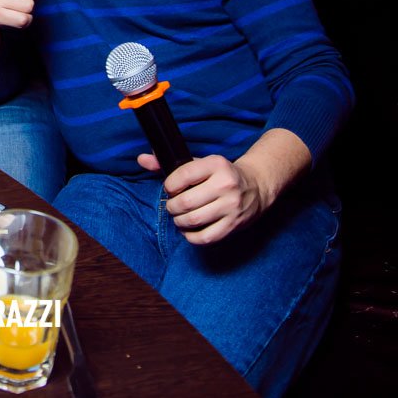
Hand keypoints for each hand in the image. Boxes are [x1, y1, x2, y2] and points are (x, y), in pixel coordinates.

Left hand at [139, 151, 266, 244]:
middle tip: (173, 205)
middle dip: (172, 206)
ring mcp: (231, 206)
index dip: (169, 185)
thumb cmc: (221, 175)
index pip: (181, 176)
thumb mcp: (200, 164)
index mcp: (216, 164)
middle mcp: (225, 184)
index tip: (170, 188)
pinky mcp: (233, 225)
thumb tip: (141, 160)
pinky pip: (205, 237)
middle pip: (185, 202)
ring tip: (179, 217)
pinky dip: (190, 236)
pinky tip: (188, 230)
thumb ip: (170, 163)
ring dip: (179, 221)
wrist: (256, 186)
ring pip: (192, 220)